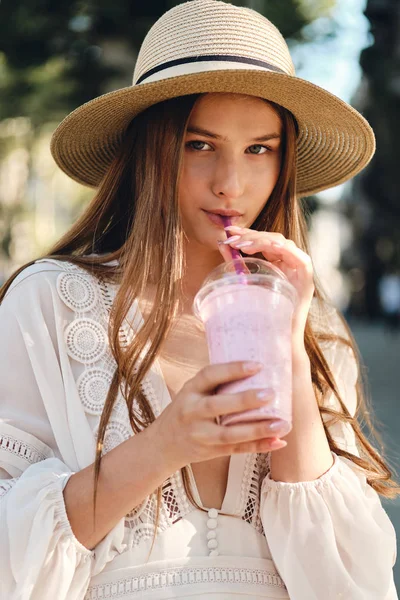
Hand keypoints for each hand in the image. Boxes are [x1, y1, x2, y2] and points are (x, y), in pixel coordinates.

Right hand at [152, 361, 286, 471]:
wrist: (163, 444)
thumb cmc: (186, 411)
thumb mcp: (192, 392)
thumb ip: (215, 383)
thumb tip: (256, 368)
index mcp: (190, 390)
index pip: (210, 375)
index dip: (232, 369)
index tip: (257, 365)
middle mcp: (192, 411)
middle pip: (218, 405)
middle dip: (245, 400)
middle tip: (270, 394)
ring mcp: (200, 434)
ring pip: (230, 433)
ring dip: (257, 429)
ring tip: (282, 424)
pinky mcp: (210, 452)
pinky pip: (236, 449)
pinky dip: (258, 446)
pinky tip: (277, 441)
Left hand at [218, 226, 313, 350]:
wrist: (278, 338)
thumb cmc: (262, 313)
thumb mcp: (247, 282)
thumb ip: (237, 263)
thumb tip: (221, 243)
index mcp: (278, 262)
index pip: (263, 241)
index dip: (247, 233)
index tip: (228, 231)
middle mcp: (290, 262)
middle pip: (272, 239)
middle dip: (251, 235)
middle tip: (232, 238)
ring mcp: (300, 268)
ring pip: (283, 244)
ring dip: (262, 241)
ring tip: (242, 245)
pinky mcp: (307, 276)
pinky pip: (298, 257)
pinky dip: (284, 250)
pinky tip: (270, 246)